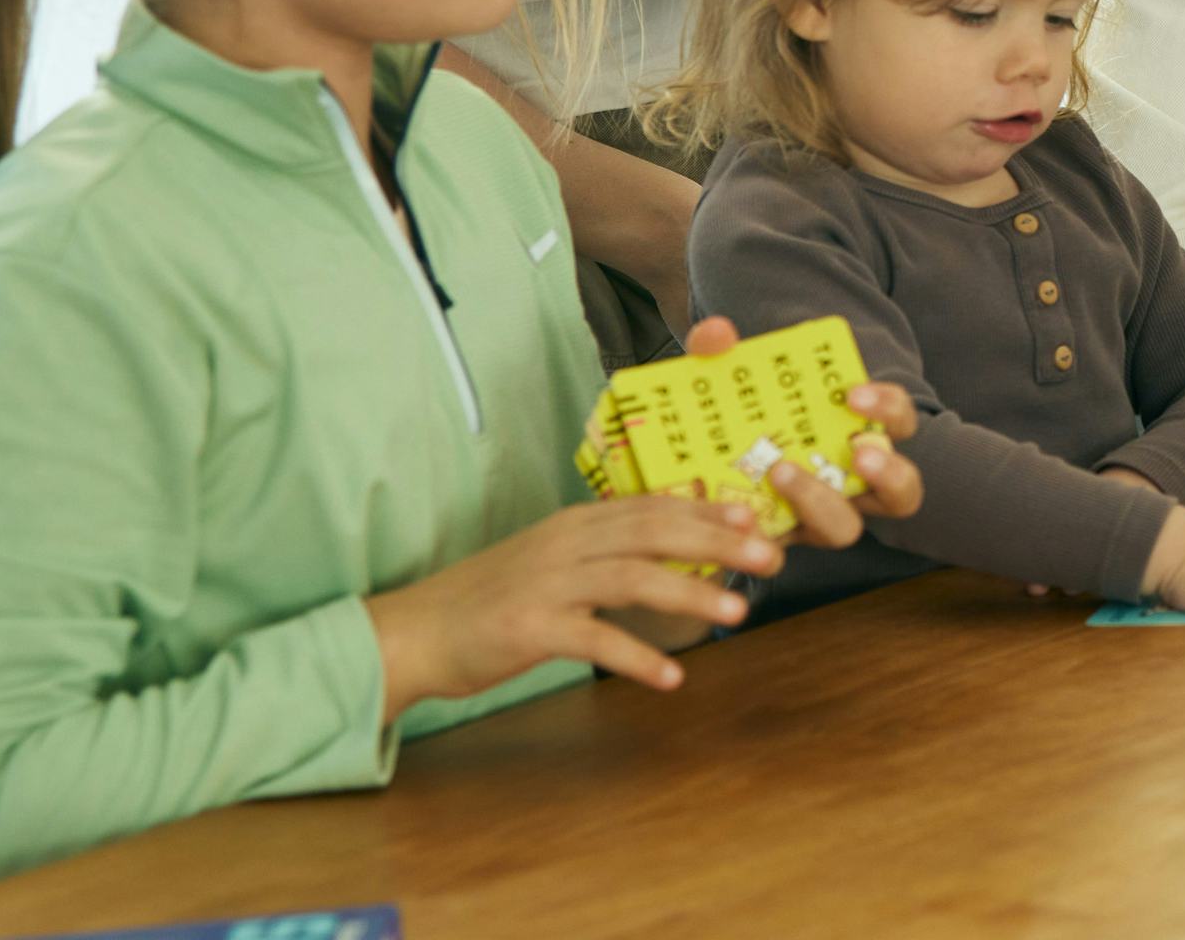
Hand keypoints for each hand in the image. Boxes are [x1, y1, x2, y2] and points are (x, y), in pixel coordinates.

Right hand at [366, 496, 783, 715]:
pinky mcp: (528, 628)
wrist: (412, 633)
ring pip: (633, 577)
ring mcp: (546, 584)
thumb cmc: (489, 601)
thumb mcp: (550, 562)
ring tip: (738, 612)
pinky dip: (636, 656)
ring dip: (690, 594)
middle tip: (771, 555)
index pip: (652, 506)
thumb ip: (603, 554)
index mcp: (574, 524)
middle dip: (718, 540)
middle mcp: (565, 544)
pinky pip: (593, 639)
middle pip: (654, 532)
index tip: (755, 515)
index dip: (707, 509)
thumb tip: (669, 556)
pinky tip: (672, 678)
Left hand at [675, 317, 925, 546]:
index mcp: (853, 434)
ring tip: (782, 475)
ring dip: (821, 503)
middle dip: (889, 473)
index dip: (888, 408)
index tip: (853, 395)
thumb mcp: (721, 377)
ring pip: (847, 529)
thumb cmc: (725, 414)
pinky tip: (735, 513)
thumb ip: (717, 351)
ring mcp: (815, 518)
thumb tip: (717, 332)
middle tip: (856, 452)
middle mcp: (848, 482)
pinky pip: (783, 548)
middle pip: (903, 492)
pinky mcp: (775, 541)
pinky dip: (761, 533)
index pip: (897, 421)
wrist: (681, 465)